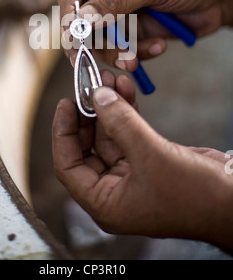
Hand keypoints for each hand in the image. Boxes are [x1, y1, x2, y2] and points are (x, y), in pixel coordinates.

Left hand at [52, 71, 232, 253]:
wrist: (232, 201)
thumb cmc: (193, 193)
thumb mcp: (151, 156)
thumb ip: (121, 124)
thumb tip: (96, 95)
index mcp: (105, 202)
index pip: (68, 166)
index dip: (63, 133)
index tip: (66, 102)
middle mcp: (114, 189)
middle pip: (88, 146)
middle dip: (89, 113)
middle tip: (89, 84)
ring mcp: (131, 173)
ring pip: (110, 134)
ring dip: (108, 106)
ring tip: (107, 78)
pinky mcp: (148, 159)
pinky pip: (129, 131)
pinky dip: (126, 110)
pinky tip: (124, 88)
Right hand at [58, 0, 232, 71]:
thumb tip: (84, 18)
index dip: (69, 8)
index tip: (74, 31)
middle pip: (82, 18)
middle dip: (93, 40)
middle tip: (99, 57)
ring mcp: (121, 10)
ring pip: (100, 39)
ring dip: (117, 52)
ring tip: (135, 58)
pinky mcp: (134, 29)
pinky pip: (122, 49)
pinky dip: (136, 53)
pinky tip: (157, 46)